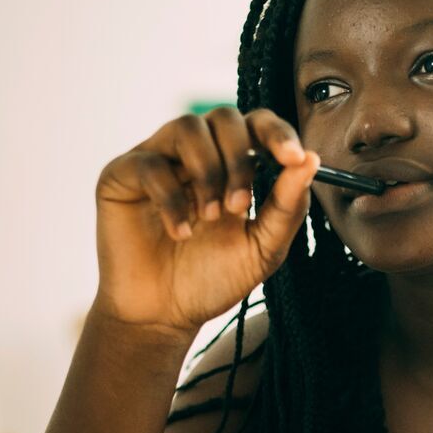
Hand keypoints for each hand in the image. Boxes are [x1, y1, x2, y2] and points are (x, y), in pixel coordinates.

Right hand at [94, 107, 319, 339]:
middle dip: (239, 159)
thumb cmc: (212, 279)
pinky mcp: (122, 174)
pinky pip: (151, 164)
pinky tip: (181, 233)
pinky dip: (172, 199)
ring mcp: (157, 159)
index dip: (277, 133)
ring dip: (207, 172)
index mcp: (231, 163)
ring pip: (186, 127)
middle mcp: (194, 153)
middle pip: (223, 117)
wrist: (165, 315)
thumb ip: (288, 206)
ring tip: (210, 217)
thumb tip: (310, 161)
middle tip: (240, 206)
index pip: (257, 124)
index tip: (295, 158)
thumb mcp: (263, 247)